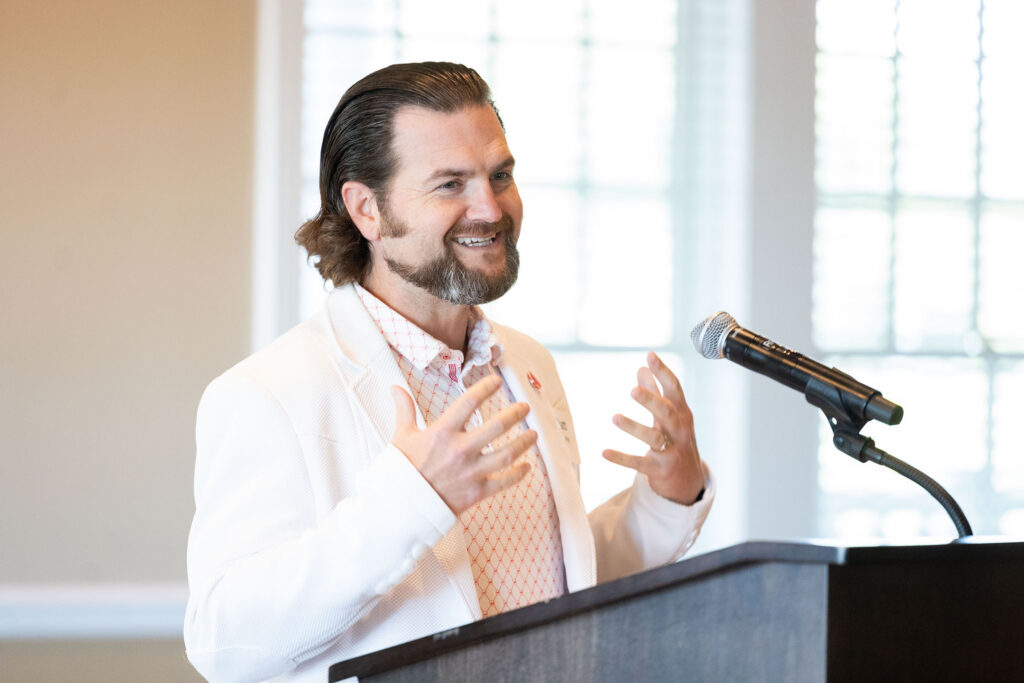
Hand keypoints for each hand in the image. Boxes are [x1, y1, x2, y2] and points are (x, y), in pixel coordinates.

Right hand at [391, 375, 536, 514]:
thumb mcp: (401, 436)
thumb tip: (395, 388)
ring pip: (507, 454)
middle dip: (516, 413)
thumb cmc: (401, 471)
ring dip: (524, 443)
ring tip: (533, 434)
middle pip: (497, 426)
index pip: (469, 402)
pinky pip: (504, 482)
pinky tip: (526, 467)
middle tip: (525, 407)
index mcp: (441, 432)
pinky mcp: (476, 492)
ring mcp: (470, 472)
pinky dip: (518, 474)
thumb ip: (404, 410)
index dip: (485, 388)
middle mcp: (460, 450)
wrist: (400, 508)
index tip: (496, 381)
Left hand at [602, 353, 704, 504]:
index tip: (650, 356)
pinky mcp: (659, 470)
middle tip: (633, 390)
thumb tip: (642, 368)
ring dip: (634, 428)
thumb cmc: (677, 441)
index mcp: (682, 414)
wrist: (689, 483)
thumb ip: (656, 393)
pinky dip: (622, 458)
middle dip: (651, 401)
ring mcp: (671, 451)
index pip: (674, 390)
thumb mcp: (670, 417)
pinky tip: (604, 452)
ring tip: (614, 418)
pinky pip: (639, 463)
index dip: (663, 372)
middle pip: (666, 413)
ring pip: (653, 438)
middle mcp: (679, 431)